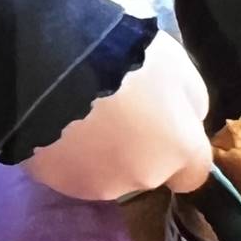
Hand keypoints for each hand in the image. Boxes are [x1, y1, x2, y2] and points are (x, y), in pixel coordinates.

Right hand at [23, 33, 212, 202]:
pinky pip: (65, 167)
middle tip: (114, 107)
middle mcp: (141, 178)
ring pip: (104, 173)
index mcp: (177, 150)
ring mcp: (94, 185)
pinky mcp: (52, 181)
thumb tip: (182, 122)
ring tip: (76, 111)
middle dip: (136, 148)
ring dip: (98, 151)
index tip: (162, 126)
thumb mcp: (176, 64)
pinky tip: (51, 120)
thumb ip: (189, 102)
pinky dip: (63, 151)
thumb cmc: (124, 54)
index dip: (177, 150)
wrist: (49, 60)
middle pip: (145, 171)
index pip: (192, 174)